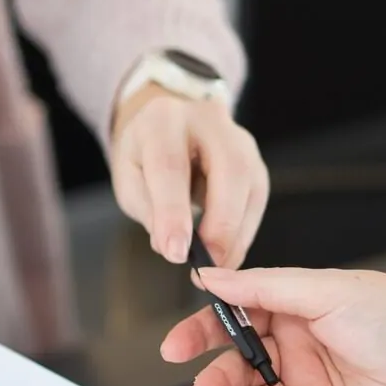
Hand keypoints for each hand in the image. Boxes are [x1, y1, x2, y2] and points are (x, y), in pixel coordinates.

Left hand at [110, 85, 268, 267]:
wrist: (168, 126)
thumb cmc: (145, 154)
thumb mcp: (129, 177)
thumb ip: (148, 209)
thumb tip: (173, 247)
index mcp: (164, 120)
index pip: (170, 166)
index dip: (174, 213)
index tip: (176, 253)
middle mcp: (208, 120)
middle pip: (229, 169)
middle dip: (221, 225)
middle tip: (208, 265)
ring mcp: (239, 139)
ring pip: (250, 185)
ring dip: (236, 234)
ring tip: (216, 266)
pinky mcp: (255, 162)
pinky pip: (256, 200)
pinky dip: (243, 233)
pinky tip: (228, 252)